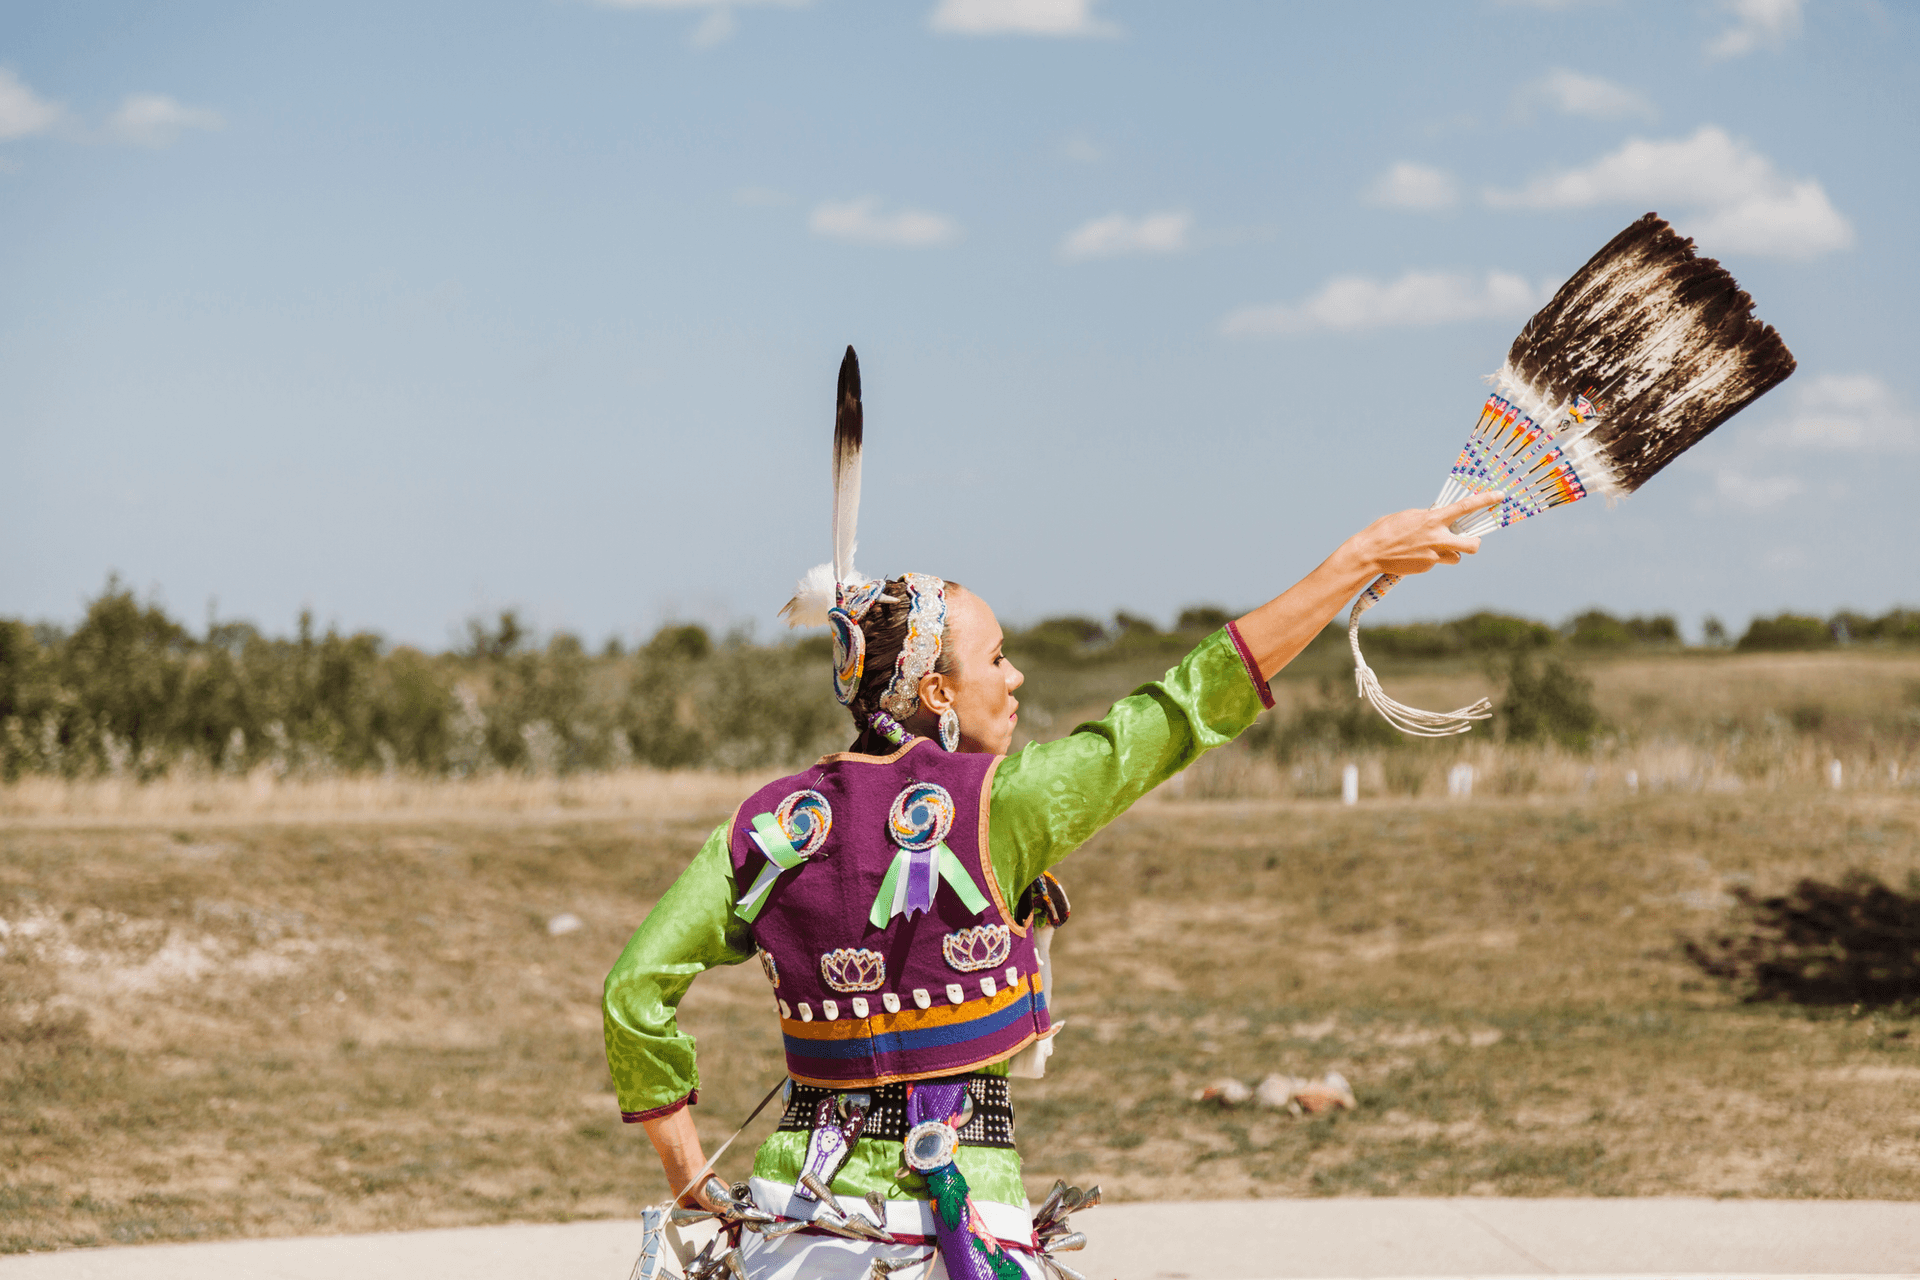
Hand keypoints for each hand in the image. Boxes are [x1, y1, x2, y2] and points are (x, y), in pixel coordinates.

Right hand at [1343, 491, 1501, 578]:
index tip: (1500, 496)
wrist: (1370, 553)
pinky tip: (1414, 555)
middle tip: (1470, 540)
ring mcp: (1433, 555)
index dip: (1485, 500)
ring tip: (1434, 548)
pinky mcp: (1427, 567)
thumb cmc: (1387, 530)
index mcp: (1433, 519)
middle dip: (1475, 543)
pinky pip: (1437, 562)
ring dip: (1451, 552)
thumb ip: (1429, 518)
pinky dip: (1430, 558)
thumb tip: (1441, 521)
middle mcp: (1437, 538)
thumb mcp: (1410, 516)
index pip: (1466, 507)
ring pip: (1456, 556)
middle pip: (1473, 544)